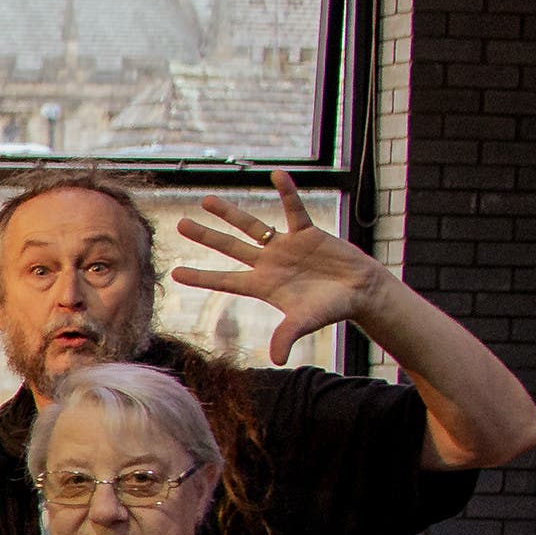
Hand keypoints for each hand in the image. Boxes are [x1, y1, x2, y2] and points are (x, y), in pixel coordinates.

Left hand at [173, 170, 386, 364]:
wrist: (359, 292)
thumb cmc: (331, 309)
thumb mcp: (306, 321)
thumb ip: (288, 335)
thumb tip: (277, 360)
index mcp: (262, 285)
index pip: (225, 280)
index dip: (202, 277)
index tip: (175, 273)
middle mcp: (268, 263)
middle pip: (230, 247)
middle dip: (206, 237)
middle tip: (180, 225)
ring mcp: (285, 246)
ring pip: (253, 226)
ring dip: (230, 213)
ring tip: (207, 200)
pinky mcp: (307, 232)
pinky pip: (294, 208)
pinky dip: (287, 192)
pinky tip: (276, 174)